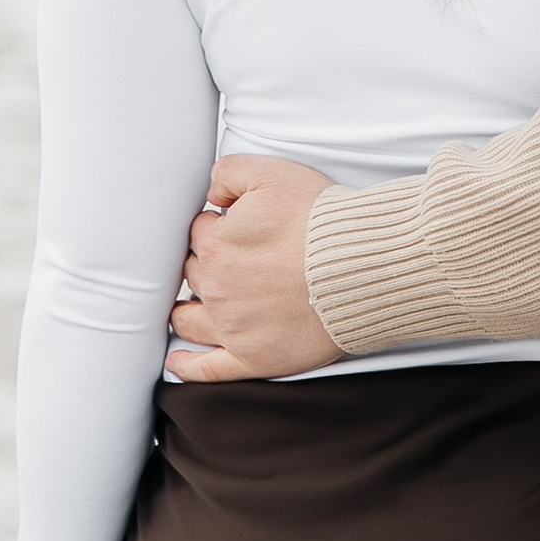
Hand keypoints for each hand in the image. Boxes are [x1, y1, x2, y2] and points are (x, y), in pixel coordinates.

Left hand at [167, 153, 340, 379]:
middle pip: (195, 274)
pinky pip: (207, 368)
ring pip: (190, 319)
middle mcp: (217, 287)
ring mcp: (232, 326)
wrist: (360, 266)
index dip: (217, 227)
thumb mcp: (272, 172)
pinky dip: (188, 365)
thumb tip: (213, 194)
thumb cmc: (322, 220)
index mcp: (217, 244)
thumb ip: (229, 173)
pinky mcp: (252, 357)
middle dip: (205, 265)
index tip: (235, 229)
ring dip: (185, 312)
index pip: (200, 233)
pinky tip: (178, 361)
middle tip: (227, 262)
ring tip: (185, 311)